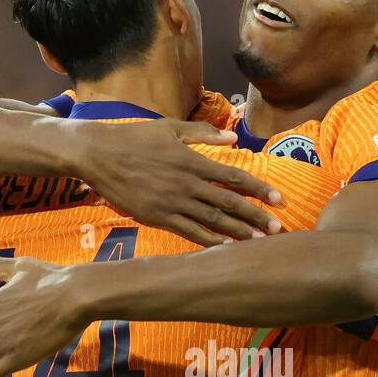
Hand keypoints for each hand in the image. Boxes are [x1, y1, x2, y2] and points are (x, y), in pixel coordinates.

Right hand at [80, 120, 282, 245]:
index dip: (259, 189)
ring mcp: (172, 202)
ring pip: (212, 221)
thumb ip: (203, 134)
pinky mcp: (157, 217)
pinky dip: (209, 241)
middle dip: (256, 217)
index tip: (279, 199)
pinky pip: (188, 232)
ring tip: (259, 242)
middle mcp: (186, 183)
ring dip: (238, 232)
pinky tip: (225, 248)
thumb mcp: (170, 128)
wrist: (98, 154)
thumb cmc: (135, 138)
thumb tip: (234, 139)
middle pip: (229, 203)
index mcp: (192, 160)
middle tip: (278, 229)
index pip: (234, 177)